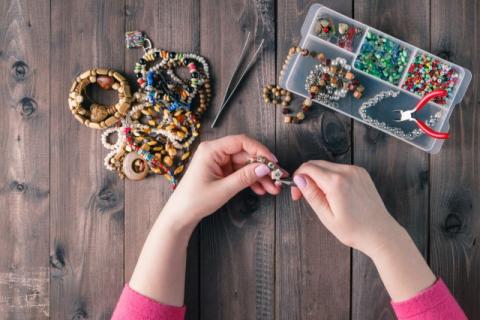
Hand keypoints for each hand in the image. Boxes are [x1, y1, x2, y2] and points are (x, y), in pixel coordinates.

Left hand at [161, 134, 280, 227]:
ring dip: (259, 176)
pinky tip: (261, 190)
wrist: (181, 215)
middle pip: (246, 154)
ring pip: (245, 164)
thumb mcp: (223, 189)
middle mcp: (215, 152)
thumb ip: (245, 177)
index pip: (241, 142)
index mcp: (211, 150)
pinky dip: (250, 180)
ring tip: (273, 188)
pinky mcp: (220, 171)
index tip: (273, 162)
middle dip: (263, 167)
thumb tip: (265, 168)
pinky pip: (240, 172)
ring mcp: (218, 162)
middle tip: (278, 177)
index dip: (260, 150)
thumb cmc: (195, 200)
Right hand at [291, 160, 402, 256]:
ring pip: (327, 166)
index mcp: (336, 182)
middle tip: (304, 195)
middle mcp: (347, 171)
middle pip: (316, 164)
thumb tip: (299, 179)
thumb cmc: (355, 230)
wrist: (380, 233)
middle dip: (306, 177)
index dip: (298, 178)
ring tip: (321, 197)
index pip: (308, 168)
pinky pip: (339, 169)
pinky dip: (331, 177)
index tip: (297, 192)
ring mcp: (356, 171)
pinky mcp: (361, 173)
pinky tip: (333, 194)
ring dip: (319, 177)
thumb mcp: (326, 216)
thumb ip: (311, 194)